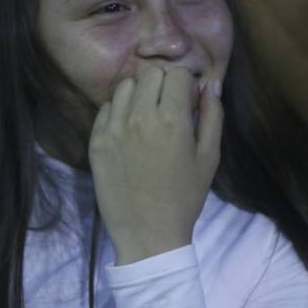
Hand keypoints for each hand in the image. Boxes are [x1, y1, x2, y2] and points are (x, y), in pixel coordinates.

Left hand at [88, 67, 222, 264]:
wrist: (148, 234)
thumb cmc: (185, 197)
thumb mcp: (209, 157)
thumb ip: (212, 116)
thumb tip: (210, 84)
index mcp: (172, 120)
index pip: (176, 73)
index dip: (185, 84)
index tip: (186, 101)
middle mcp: (139, 118)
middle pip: (149, 74)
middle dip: (162, 83)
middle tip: (167, 106)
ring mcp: (113, 129)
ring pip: (124, 87)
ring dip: (138, 94)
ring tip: (146, 116)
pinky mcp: (96, 141)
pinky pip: (105, 108)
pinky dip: (118, 112)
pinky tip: (128, 131)